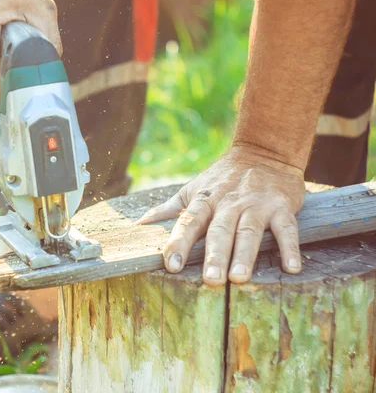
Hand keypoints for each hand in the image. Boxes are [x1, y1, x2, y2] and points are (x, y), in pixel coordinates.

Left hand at [137, 147, 305, 285]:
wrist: (264, 150)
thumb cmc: (223, 177)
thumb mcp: (194, 189)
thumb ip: (169, 208)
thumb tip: (139, 224)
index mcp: (205, 201)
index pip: (188, 223)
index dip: (178, 243)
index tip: (170, 265)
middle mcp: (228, 203)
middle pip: (219, 231)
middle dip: (214, 255)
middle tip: (211, 279)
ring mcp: (256, 204)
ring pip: (249, 230)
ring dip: (245, 254)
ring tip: (239, 278)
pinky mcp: (281, 206)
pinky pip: (286, 228)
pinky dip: (290, 247)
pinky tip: (291, 267)